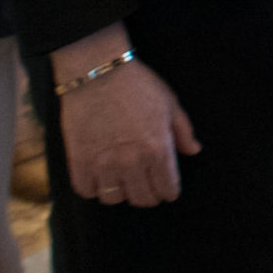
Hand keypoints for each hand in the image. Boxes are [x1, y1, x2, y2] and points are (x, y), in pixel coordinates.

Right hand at [52, 28, 199, 206]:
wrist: (97, 73)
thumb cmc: (137, 84)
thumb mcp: (170, 103)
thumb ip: (183, 131)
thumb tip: (193, 151)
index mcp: (158, 149)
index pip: (167, 190)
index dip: (169, 190)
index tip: (166, 187)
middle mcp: (132, 162)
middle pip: (143, 199)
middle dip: (148, 194)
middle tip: (146, 183)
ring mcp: (103, 164)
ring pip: (114, 198)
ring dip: (120, 191)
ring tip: (122, 177)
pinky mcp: (79, 161)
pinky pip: (87, 191)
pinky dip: (93, 187)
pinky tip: (99, 175)